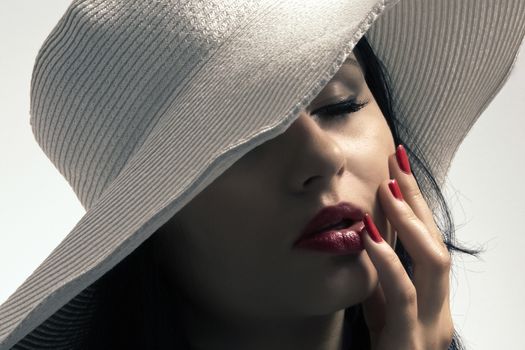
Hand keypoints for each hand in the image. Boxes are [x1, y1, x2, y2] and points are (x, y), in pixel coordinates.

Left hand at [360, 146, 453, 349]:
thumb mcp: (381, 310)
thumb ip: (381, 279)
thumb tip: (369, 239)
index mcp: (431, 299)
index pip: (428, 242)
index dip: (417, 204)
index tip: (398, 168)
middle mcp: (438, 309)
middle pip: (436, 242)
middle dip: (417, 201)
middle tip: (396, 163)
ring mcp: (429, 325)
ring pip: (433, 262)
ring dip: (410, 222)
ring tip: (386, 189)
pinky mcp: (409, 340)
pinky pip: (403, 294)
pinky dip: (386, 261)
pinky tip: (368, 235)